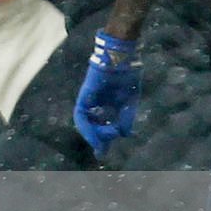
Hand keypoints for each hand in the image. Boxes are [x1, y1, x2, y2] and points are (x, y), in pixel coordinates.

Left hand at [73, 31, 140, 158]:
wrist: (121, 57)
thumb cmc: (126, 75)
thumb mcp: (129, 101)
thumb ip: (126, 118)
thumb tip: (125, 134)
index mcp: (104, 103)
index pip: (99, 124)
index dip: (102, 138)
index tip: (104, 152)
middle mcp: (94, 102)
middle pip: (90, 125)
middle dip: (96, 140)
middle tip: (101, 153)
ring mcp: (87, 98)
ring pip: (84, 122)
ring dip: (92, 134)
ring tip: (100, 145)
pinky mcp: (84, 95)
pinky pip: (81, 113)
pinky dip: (86, 126)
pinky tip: (94, 135)